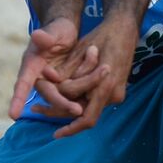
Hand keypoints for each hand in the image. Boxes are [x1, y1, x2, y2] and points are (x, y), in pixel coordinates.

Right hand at [8, 17, 107, 119]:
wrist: (69, 32)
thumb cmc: (57, 29)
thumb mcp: (54, 30)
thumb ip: (46, 36)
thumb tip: (36, 35)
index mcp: (31, 65)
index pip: (23, 83)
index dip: (18, 99)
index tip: (13, 115)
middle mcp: (40, 78)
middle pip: (49, 95)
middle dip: (63, 104)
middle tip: (78, 110)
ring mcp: (53, 85)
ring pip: (64, 97)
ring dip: (78, 96)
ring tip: (91, 99)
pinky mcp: (66, 87)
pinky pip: (73, 95)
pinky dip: (85, 93)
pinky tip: (96, 97)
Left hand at [52, 12, 138, 138]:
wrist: (125, 28)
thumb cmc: (103, 36)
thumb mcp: (81, 51)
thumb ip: (68, 70)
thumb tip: (51, 83)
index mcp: (105, 86)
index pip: (87, 118)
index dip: (70, 129)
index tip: (55, 135)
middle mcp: (113, 94)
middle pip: (83, 114)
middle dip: (60, 114)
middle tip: (37, 109)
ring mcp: (116, 93)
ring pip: (87, 107)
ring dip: (67, 105)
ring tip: (42, 102)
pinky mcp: (114, 90)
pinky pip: (94, 100)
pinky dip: (77, 98)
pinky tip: (61, 92)